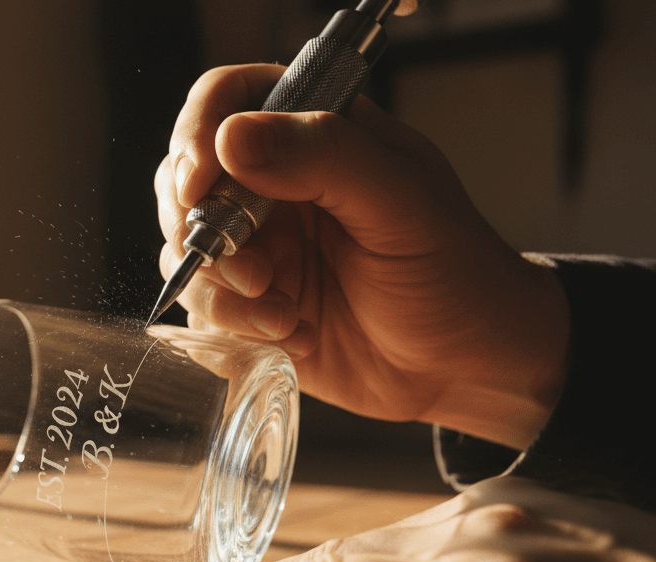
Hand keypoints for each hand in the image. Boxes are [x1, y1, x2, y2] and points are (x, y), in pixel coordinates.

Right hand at [154, 65, 568, 449]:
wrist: (469, 368)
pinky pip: (203, 307)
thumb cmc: (456, 274)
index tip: (200, 182)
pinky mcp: (249, 306)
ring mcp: (259, 248)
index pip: (229, 99)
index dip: (199, 132)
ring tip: (282, 314)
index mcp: (315, 137)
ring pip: (186, 248)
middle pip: (185, 178)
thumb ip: (324, 157)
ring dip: (222, 288)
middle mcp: (275, 187)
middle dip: (203, 228)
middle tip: (255, 269)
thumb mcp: (403, 204)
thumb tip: (232, 138)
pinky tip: (294, 335)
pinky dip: (236, 327)